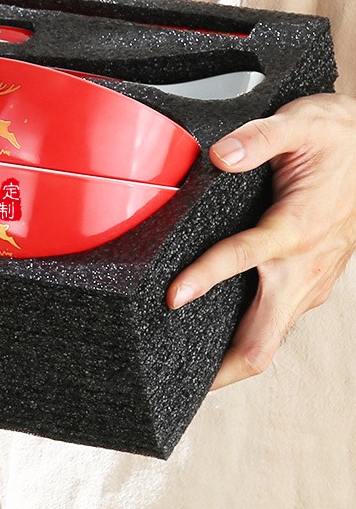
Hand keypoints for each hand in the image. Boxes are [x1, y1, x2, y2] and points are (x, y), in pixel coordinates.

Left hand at [166, 93, 355, 389]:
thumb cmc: (335, 139)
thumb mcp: (301, 123)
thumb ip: (259, 138)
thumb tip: (221, 156)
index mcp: (299, 227)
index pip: (246, 258)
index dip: (207, 278)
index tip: (174, 297)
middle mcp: (305, 267)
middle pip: (265, 339)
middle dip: (226, 368)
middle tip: (185, 386)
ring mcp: (311, 282)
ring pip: (272, 338)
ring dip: (236, 356)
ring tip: (196, 373)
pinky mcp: (312, 284)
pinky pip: (279, 322)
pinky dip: (252, 336)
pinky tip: (224, 334)